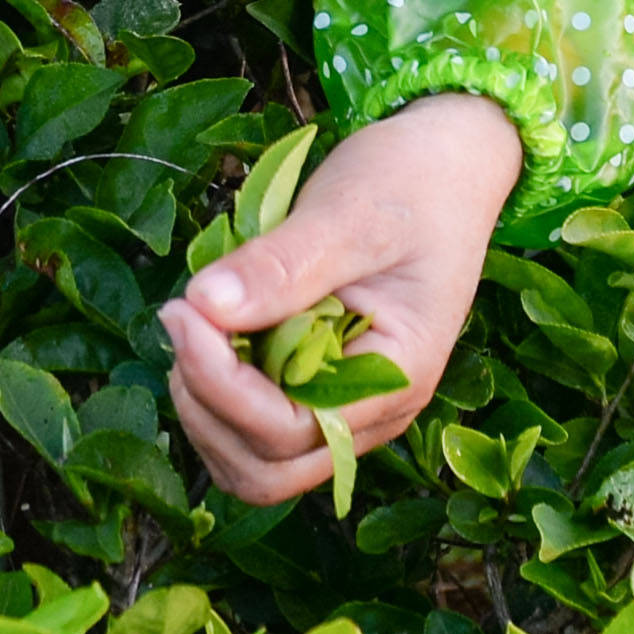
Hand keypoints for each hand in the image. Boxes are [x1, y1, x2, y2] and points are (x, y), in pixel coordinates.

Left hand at [158, 95, 520, 507]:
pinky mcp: (321, 385)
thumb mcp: (350, 215)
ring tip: (194, 325)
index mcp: (396, 377)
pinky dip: (217, 393)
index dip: (221, 383)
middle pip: (268, 469)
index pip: (290, 428)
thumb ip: (282, 266)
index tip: (183, 310)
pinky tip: (211, 331)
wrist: (449, 164)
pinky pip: (257, 425)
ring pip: (255, 460)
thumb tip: (204, 305)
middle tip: (183, 323)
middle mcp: (373, 411)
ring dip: (207, 409)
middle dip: (208, 410)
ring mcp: (347, 405)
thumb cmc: (414, 183)